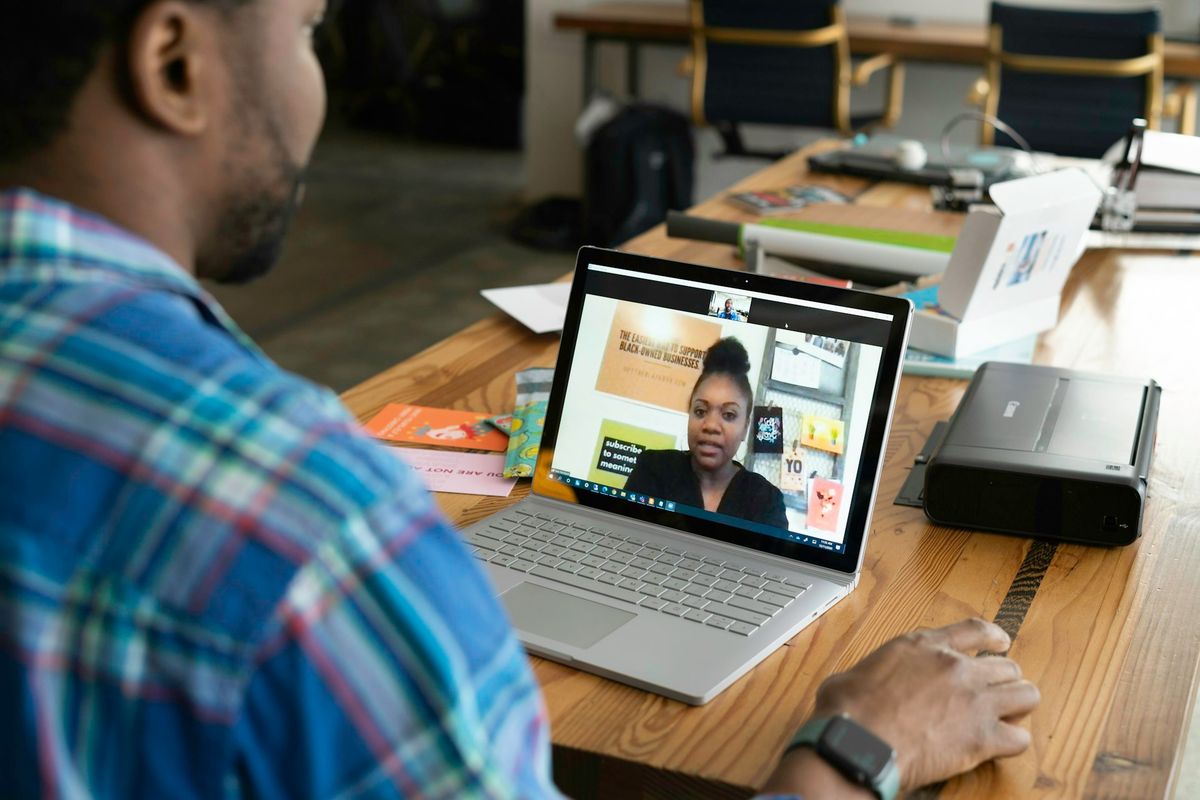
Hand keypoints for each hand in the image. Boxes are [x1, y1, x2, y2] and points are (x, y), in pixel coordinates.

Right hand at [763, 618, 1038, 794]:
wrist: (858, 741)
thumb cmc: (849, 710)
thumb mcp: (858, 672)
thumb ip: (877, 672)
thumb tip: (865, 684)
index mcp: (923, 646)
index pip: (973, 630)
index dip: (994, 636)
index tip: (1001, 643)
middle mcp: (955, 667)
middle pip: (1006, 665)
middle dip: (1003, 680)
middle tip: (996, 693)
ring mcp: (974, 701)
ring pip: (1025, 695)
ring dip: (1017, 705)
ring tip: (1008, 716)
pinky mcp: (982, 738)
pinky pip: (1020, 738)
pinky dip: (1013, 742)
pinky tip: (1001, 746)